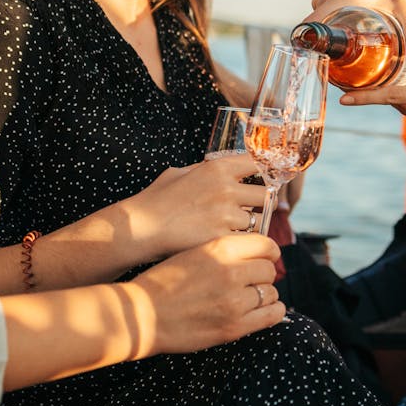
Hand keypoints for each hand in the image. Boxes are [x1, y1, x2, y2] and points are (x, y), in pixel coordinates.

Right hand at [123, 156, 264, 259]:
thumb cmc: (155, 200)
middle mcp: (226, 188)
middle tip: (254, 210)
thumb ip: (203, 168)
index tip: (264, 178)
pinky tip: (229, 243)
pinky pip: (247, 241)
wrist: (139, 228)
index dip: (263, 171)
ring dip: (252, 225)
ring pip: (259, 220)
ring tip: (236, 229)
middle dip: (261, 203)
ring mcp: (225, 214)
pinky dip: (242, 243)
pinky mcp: (222, 238)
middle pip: (266, 194)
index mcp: (217, 168)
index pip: (256, 162)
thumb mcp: (179, 172)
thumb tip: (221, 167)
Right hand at [127, 234, 284, 353]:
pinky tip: (262, 310)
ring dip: (265, 295)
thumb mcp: (194, 252)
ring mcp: (234, 301)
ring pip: (271, 292)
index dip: (269, 252)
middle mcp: (231, 271)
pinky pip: (272, 315)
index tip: (267, 257)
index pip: (265, 244)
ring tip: (251, 298)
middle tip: (254, 280)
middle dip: (264, 274)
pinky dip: (271, 312)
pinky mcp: (234, 327)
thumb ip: (224, 250)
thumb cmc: (163, 282)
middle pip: (270, 269)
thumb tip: (254, 252)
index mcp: (220, 247)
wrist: (141, 315)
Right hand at [308, 0, 405, 59]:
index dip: (307, 44)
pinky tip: (338, 38)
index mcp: (343, 0)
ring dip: (321, 37)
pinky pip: (319, 16)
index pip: (313, 24)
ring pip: (315, 22)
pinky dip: (324, 27)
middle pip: (311, 28)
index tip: (313, 61)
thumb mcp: (405, 5)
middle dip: (315, 48)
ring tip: (335, 56)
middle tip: (328, 67)